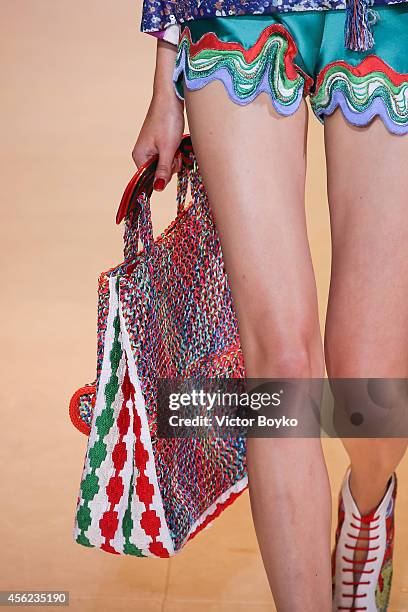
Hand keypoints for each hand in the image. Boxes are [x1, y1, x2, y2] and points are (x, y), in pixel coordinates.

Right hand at [132, 40, 184, 190]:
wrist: (170, 97)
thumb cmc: (167, 121)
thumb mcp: (168, 149)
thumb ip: (164, 170)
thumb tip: (158, 189)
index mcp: (139, 156)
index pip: (151, 179)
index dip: (164, 175)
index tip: (172, 161)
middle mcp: (142, 154)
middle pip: (159, 173)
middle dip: (171, 165)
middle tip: (175, 150)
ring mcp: (150, 148)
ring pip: (166, 164)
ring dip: (175, 158)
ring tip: (177, 144)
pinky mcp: (158, 143)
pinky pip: (168, 156)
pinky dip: (175, 152)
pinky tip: (177, 143)